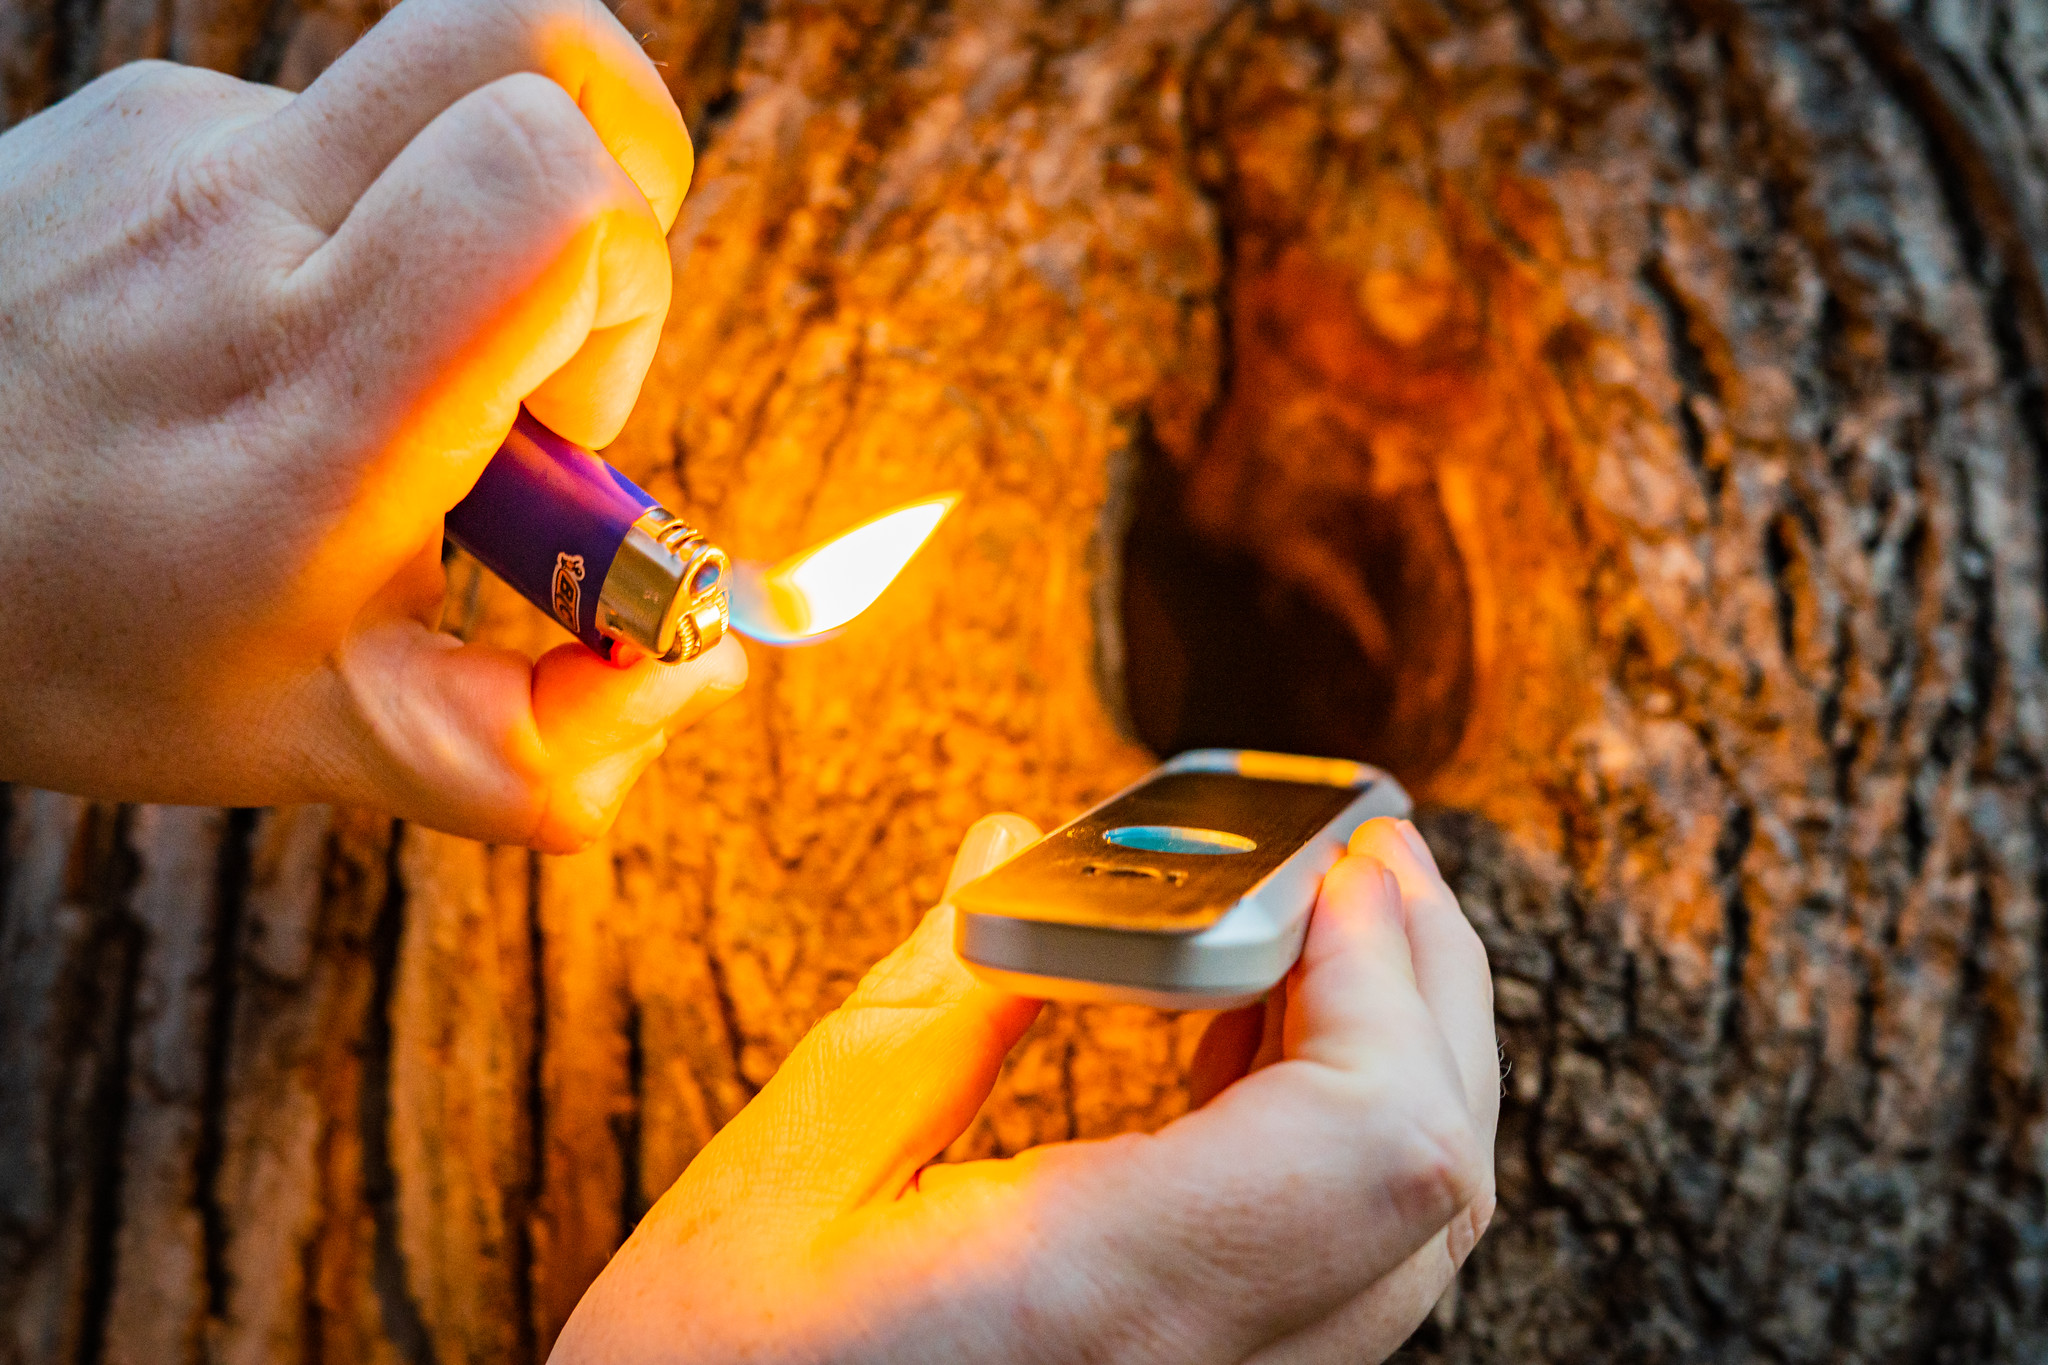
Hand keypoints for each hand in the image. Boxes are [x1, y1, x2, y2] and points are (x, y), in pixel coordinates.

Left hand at [0, 0, 742, 847]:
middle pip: (539, 39)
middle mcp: (237, 234)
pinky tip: (273, 332)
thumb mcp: (325, 740)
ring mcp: (183, 143)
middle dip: (621, 171)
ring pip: (449, 87)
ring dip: (481, 218)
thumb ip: (546, 747)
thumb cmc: (80, 640)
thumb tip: (692, 672)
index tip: (564, 422)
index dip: (629, 285)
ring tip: (377, 357)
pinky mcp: (142, 104)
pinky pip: (342, 124)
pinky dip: (365, 223)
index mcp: (309, 412)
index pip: (550, 192)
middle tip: (545, 332)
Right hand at [553, 815, 1498, 1363]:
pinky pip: (1343, 1276)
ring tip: (1318, 924)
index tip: (1336, 861)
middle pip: (1428, 1181)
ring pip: (1407, 1236)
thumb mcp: (791, 1171)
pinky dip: (1338, 1136)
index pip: (1372, 1141)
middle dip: (1423, 987)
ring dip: (1394, 1054)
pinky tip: (1253, 1043)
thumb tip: (1018, 855)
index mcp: (1098, 1296)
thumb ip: (937, 1006)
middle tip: (1362, 859)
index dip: (1389, 976)